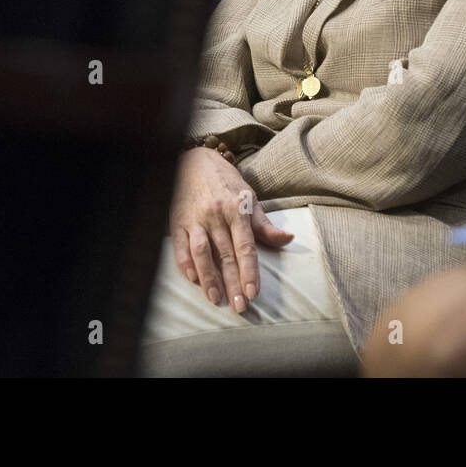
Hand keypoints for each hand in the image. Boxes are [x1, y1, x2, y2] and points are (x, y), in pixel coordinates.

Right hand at [169, 146, 293, 311]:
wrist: (193, 161)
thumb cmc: (225, 182)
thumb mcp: (249, 198)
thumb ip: (264, 224)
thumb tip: (288, 239)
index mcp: (236, 209)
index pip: (245, 246)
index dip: (249, 271)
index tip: (253, 292)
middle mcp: (215, 215)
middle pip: (225, 254)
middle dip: (232, 282)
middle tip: (239, 306)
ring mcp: (195, 219)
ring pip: (202, 252)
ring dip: (208, 277)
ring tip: (215, 298)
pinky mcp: (178, 221)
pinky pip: (180, 246)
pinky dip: (185, 263)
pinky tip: (193, 278)